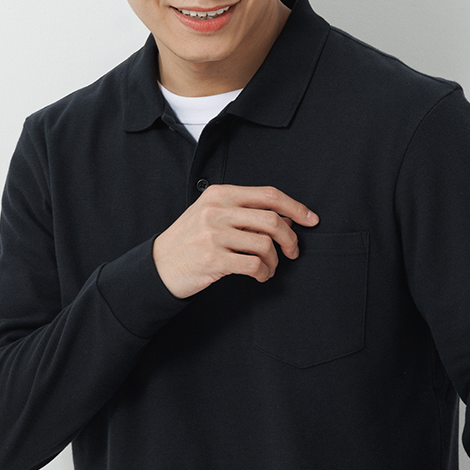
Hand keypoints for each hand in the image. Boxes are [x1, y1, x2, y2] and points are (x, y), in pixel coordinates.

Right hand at [152, 184, 318, 298]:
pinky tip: (260, 275)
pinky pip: (253, 265)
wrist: (159, 264)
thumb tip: (286, 216)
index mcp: (219, 193)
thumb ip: (242, 209)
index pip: (268, 195)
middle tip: (293, 251)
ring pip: (265, 245)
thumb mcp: (211, 213)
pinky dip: (263, 273)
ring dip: (275, 261)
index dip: (295, 207)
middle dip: (291, 238)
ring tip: (269, 268)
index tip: (311, 219)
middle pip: (272, 220)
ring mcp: (213, 234)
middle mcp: (216, 210)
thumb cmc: (190, 240)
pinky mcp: (212, 258)